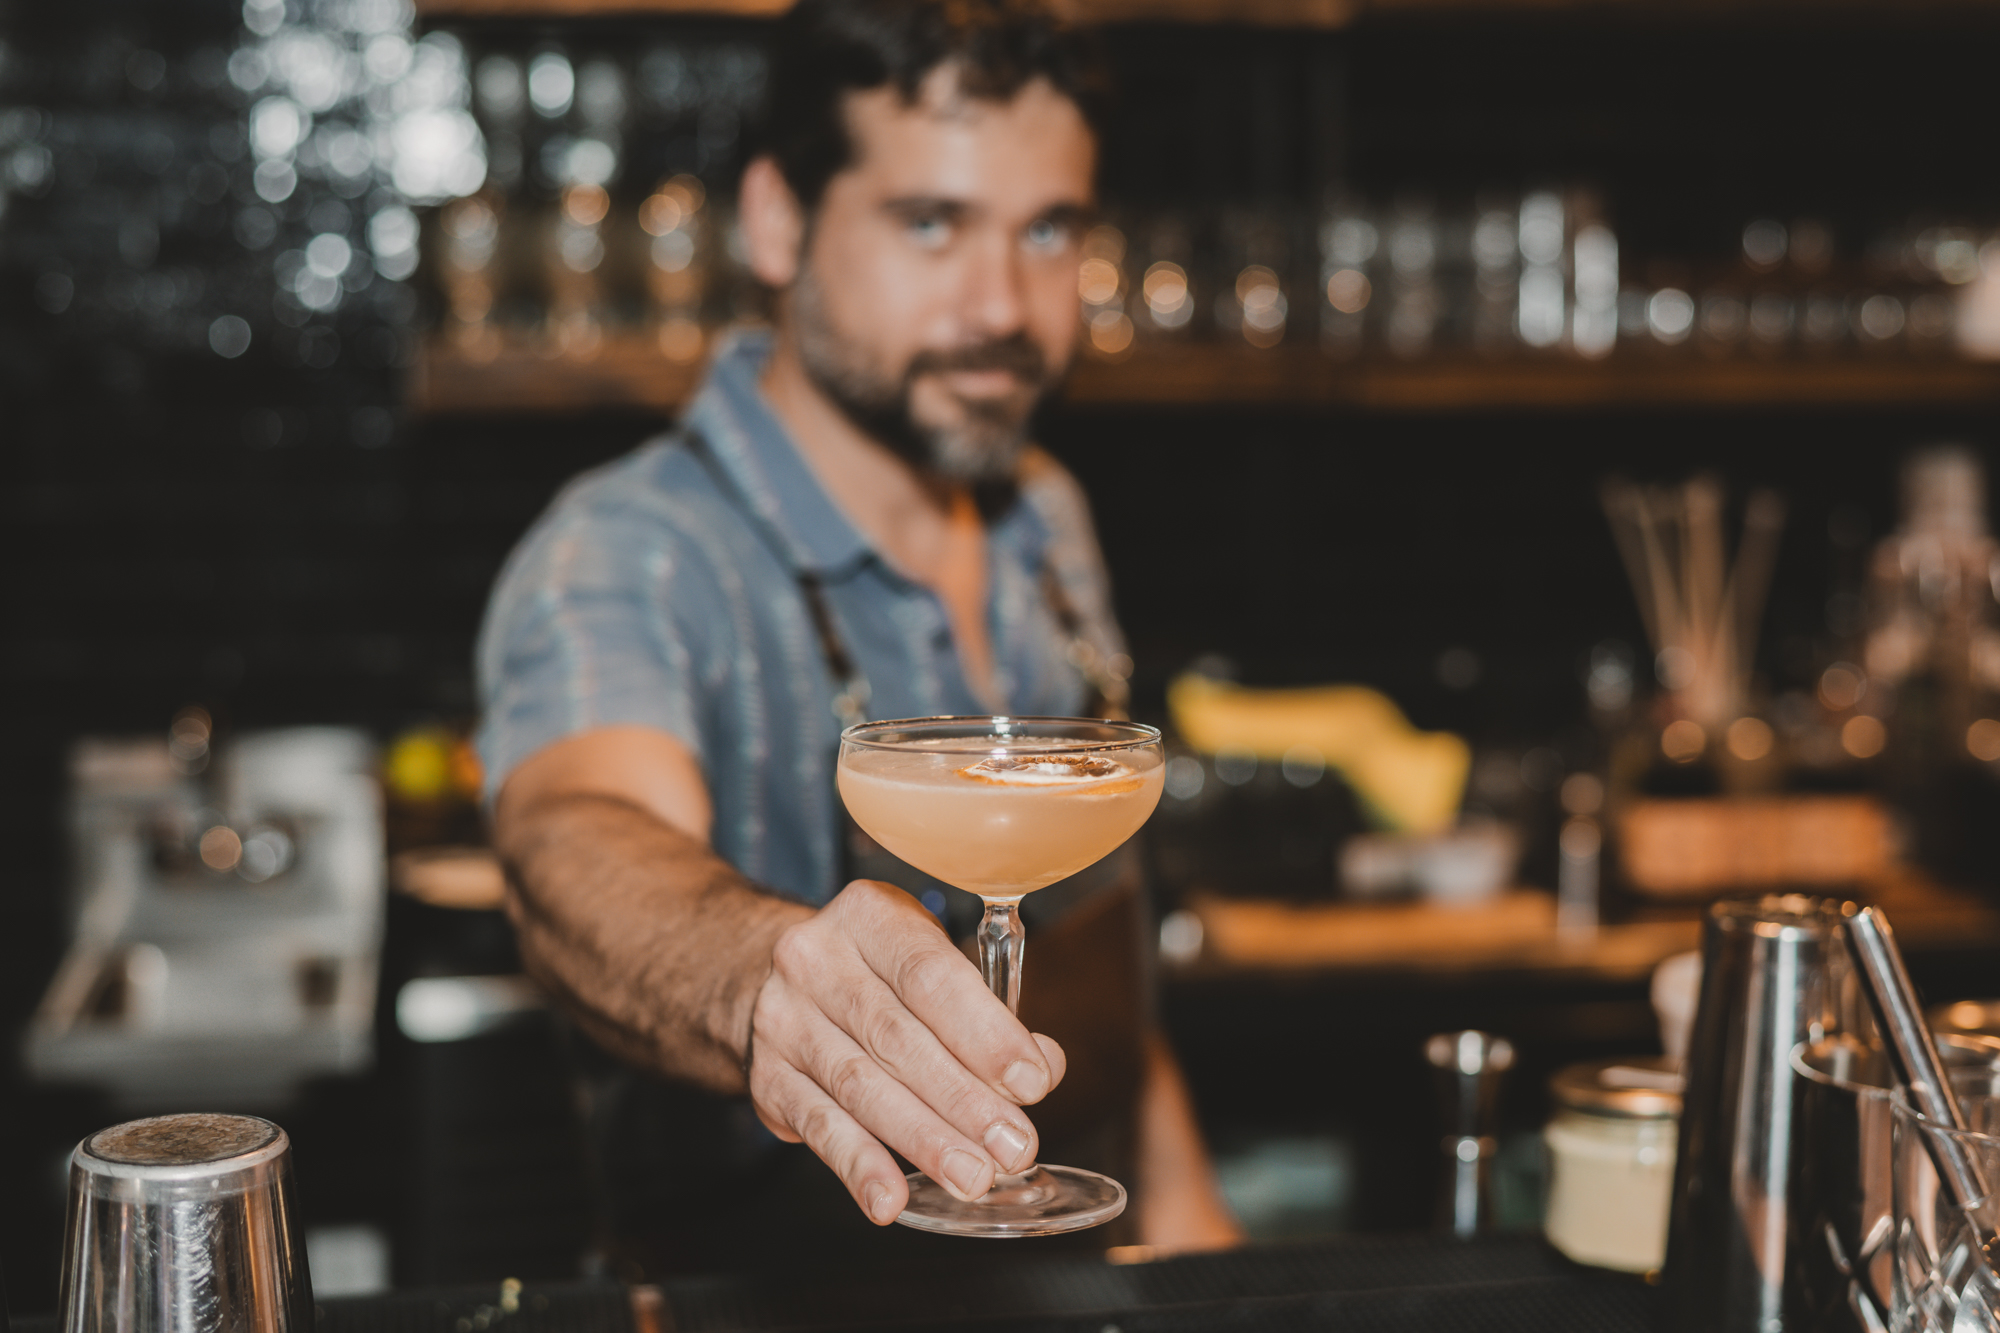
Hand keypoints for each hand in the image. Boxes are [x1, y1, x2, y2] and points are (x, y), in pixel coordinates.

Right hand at [746, 879, 1065, 1223]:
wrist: (766, 981)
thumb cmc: (873, 973)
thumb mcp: (928, 961)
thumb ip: (987, 1014)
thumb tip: (1041, 1069)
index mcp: (868, 916)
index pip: (931, 975)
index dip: (986, 1033)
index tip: (1031, 1082)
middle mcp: (817, 960)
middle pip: (898, 1037)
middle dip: (964, 1099)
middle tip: (1014, 1145)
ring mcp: (784, 1019)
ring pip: (861, 1086)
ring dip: (924, 1139)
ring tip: (972, 1176)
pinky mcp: (766, 1077)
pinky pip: (818, 1126)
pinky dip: (857, 1166)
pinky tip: (889, 1199)